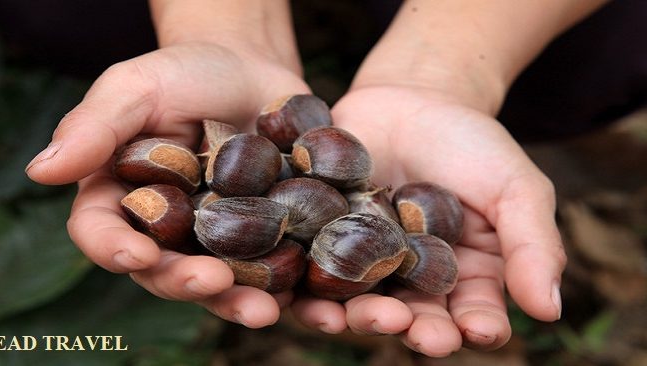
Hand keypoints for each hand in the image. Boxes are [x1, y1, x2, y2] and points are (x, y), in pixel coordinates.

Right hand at [25, 40, 310, 327]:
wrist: (252, 71)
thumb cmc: (186, 72)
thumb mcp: (138, 86)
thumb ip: (95, 126)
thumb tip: (41, 172)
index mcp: (120, 198)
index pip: (102, 232)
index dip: (113, 248)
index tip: (135, 253)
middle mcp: (165, 230)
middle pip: (164, 270)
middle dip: (184, 282)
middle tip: (211, 282)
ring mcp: (216, 239)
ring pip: (220, 281)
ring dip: (238, 300)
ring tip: (264, 310)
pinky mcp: (264, 237)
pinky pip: (273, 268)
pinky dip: (288, 286)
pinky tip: (306, 295)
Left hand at [291, 85, 565, 355]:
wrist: (413, 98)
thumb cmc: (473, 144)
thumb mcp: (515, 186)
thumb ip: (533, 244)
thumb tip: (549, 311)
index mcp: (466, 277)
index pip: (474, 315)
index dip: (477, 328)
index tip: (476, 330)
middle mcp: (414, 281)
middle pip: (414, 318)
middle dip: (414, 330)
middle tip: (414, 332)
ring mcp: (366, 263)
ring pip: (360, 302)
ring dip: (356, 318)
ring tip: (353, 319)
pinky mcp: (324, 240)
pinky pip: (312, 270)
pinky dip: (304, 289)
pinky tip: (302, 297)